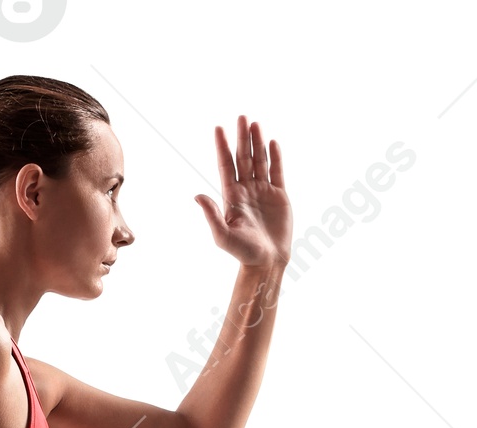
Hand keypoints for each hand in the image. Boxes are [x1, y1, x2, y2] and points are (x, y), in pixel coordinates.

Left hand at [195, 115, 292, 271]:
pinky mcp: (279, 195)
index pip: (225, 166)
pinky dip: (275, 156)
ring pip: (259, 160)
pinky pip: (277, 171)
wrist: (267, 262)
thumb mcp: (223, 235)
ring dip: (257, 142)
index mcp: (231, 198)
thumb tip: (197, 195)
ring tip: (254, 123)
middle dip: (241, 138)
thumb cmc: (243, 252)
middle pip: (243, 158)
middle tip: (240, 116)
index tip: (218, 128)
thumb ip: (212, 214)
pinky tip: (271, 142)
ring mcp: (262, 191)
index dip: (222, 147)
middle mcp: (246, 191)